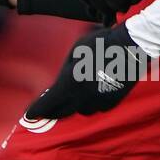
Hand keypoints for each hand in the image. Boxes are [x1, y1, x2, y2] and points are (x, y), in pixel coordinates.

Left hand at [26, 24, 149, 119]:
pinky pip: (96, 107)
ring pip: (80, 110)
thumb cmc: (100, 44)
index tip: (28, 115)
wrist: (131, 48)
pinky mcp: (112, 102)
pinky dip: (90, 102)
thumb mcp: (75, 52)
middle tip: (45, 112)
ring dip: (73, 106)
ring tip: (71, 98)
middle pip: (62, 113)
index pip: (47, 104)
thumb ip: (65, 71)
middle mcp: (82, 97)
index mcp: (69, 84)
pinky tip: (91, 93)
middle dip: (51, 113)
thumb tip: (61, 83)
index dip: (36, 111)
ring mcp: (98, 102)